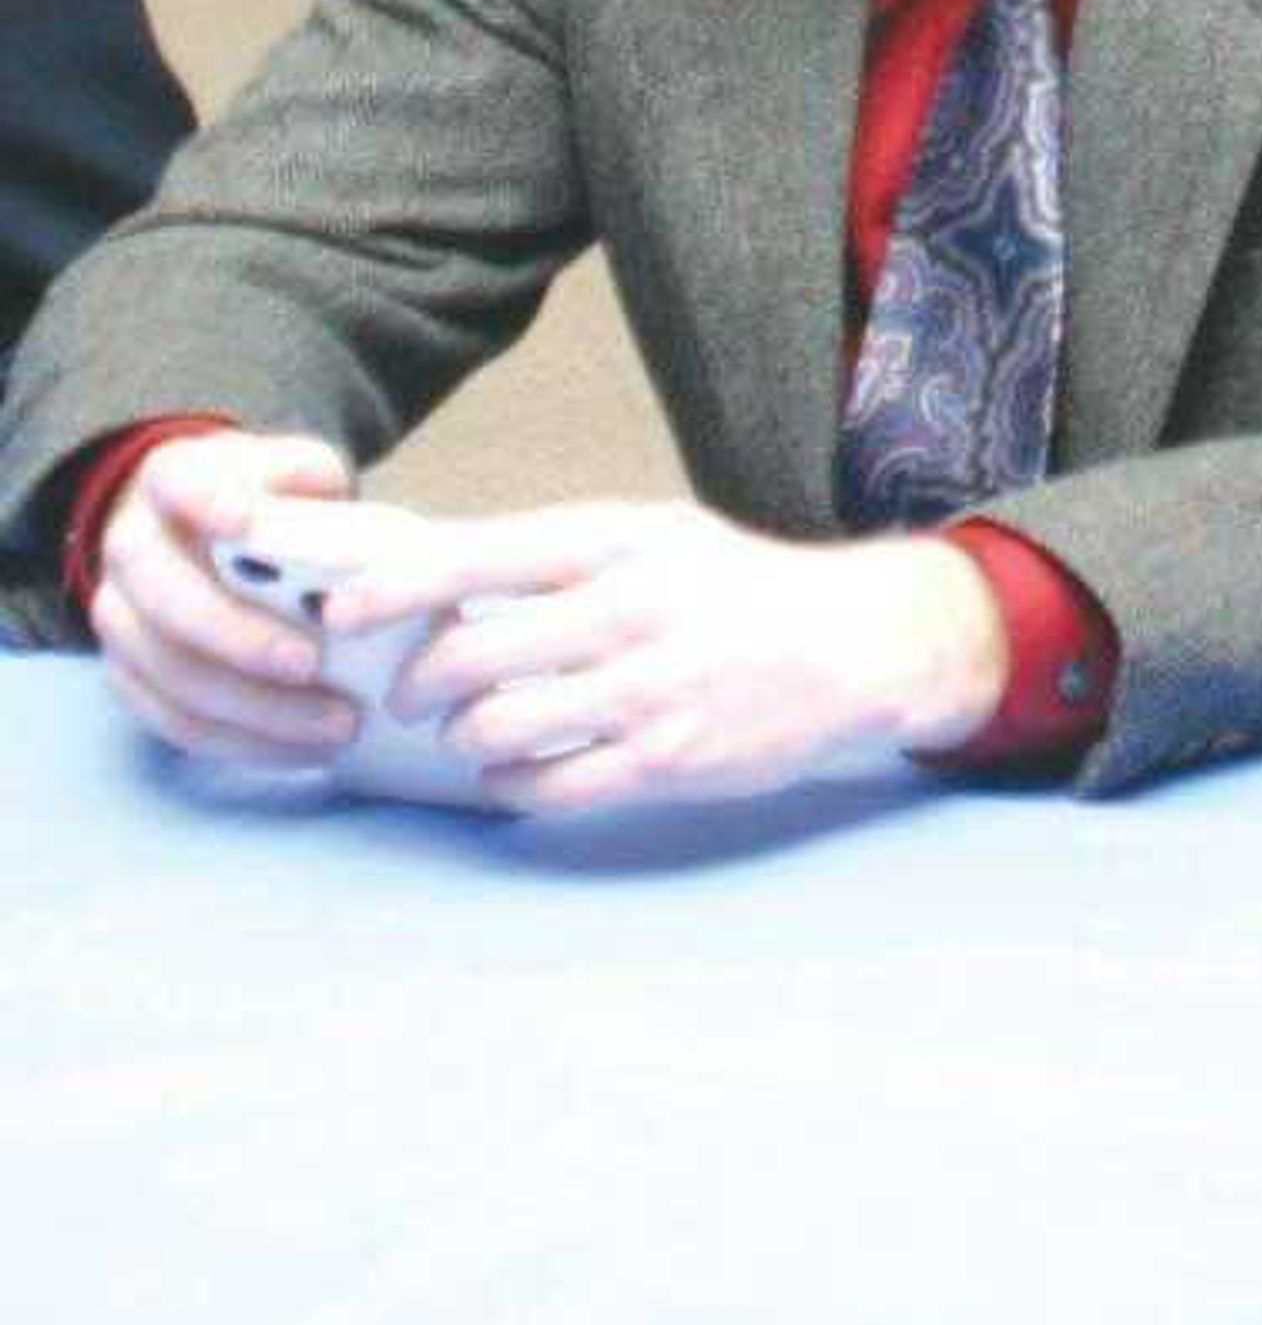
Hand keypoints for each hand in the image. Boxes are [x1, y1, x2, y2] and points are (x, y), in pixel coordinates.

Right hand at [89, 427, 361, 768]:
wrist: (214, 531)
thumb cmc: (275, 501)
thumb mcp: (299, 471)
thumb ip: (310, 485)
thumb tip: (332, 540)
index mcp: (170, 481)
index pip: (175, 482)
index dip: (205, 503)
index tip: (244, 524)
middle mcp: (129, 548)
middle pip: (169, 602)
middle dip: (242, 640)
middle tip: (314, 665)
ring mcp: (120, 617)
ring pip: (172, 676)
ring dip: (254, 710)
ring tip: (335, 725)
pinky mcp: (129, 676)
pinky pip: (174, 723)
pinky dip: (240, 742)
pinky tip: (302, 749)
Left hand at [321, 499, 1012, 813]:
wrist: (855, 643)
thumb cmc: (738, 587)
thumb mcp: (657, 538)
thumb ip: (559, 560)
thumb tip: (437, 586)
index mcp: (622, 541)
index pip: (478, 556)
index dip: (395, 587)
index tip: (343, 611)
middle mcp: (630, 610)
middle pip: (470, 655)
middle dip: (417, 683)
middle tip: (410, 693)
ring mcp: (649, 691)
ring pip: (497, 727)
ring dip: (464, 737)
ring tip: (471, 730)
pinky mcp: (664, 760)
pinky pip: (546, 786)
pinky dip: (510, 784)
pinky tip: (517, 770)